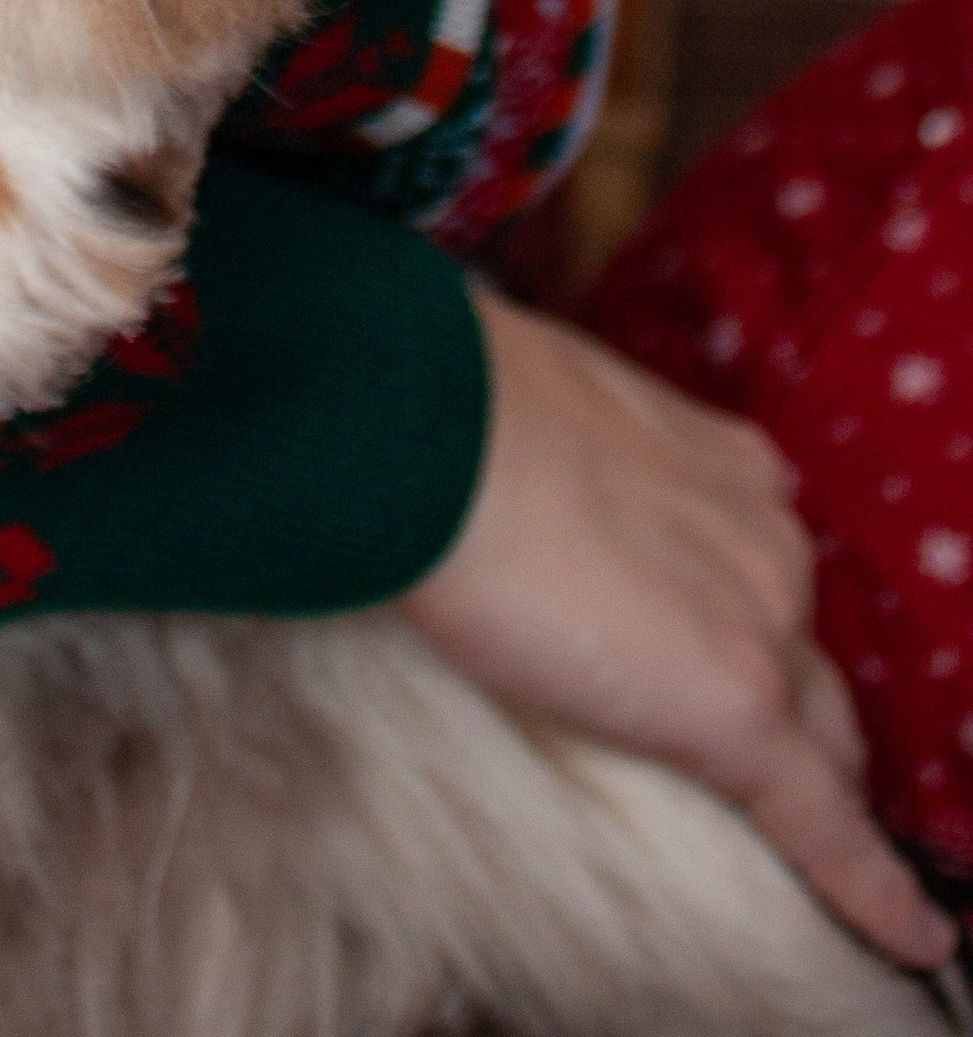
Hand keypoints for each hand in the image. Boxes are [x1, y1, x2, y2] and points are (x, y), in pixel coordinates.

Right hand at [405, 284, 957, 971]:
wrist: (439, 436)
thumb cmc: (459, 411)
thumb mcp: (553, 416)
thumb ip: (581, 463)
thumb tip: (516, 483)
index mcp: (728, 465)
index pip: (767, 567)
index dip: (753, 616)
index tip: (724, 640)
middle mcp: (769, 538)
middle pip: (808, 655)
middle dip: (792, 699)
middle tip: (750, 744)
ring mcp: (765, 624)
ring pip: (821, 733)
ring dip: (809, 772)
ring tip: (809, 832)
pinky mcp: (742, 712)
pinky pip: (825, 821)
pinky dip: (871, 886)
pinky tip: (908, 935)